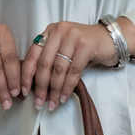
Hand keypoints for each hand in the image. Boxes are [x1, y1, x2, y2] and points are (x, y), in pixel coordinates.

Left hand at [20, 17, 134, 110]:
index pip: (32, 55)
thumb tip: (34, 85)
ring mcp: (72, 36)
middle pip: (44, 64)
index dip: (26, 75)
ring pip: (58, 69)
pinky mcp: (86, 45)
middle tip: (39, 102)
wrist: (111, 39)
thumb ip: (49, 60)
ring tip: (52, 103)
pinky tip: (64, 97)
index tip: (23, 92)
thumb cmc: (85, 47)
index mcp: (49, 32)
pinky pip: (73, 71)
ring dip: (54, 90)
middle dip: (40, 87)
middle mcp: (59, 31)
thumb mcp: (64, 49)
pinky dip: (67, 87)